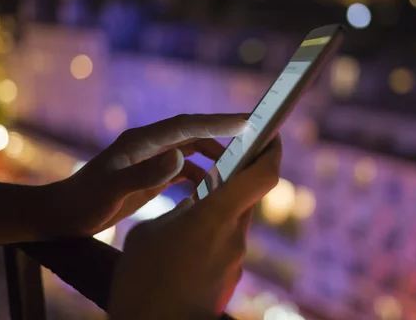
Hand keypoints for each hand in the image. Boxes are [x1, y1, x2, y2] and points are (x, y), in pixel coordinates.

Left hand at [39, 114, 248, 237]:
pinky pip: (183, 169)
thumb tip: (180, 158)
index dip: (217, 121)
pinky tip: (209, 190)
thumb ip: (144, 174)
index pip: (186, 125)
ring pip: (191, 151)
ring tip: (236, 171)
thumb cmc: (82, 203)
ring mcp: (150, 159)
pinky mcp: (149, 174)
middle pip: (193, 134)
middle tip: (252, 142)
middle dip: (223, 135)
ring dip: (213, 158)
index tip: (247, 121)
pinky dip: (200, 175)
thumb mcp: (112, 191)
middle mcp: (149, 145)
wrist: (62, 215)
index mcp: (142, 142)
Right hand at [108, 136, 281, 319]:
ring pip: (234, 221)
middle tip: (215, 167)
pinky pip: (226, 245)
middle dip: (234, 180)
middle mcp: (234, 237)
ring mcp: (235, 260)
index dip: (273, 151)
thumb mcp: (149, 231)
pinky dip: (211, 236)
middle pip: (247, 196)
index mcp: (215, 217)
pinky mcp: (230, 279)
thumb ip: (178, 211)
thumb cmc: (142, 279)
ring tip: (187, 212)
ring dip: (217, 211)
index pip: (263, 176)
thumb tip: (192, 206)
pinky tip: (184, 245)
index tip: (272, 135)